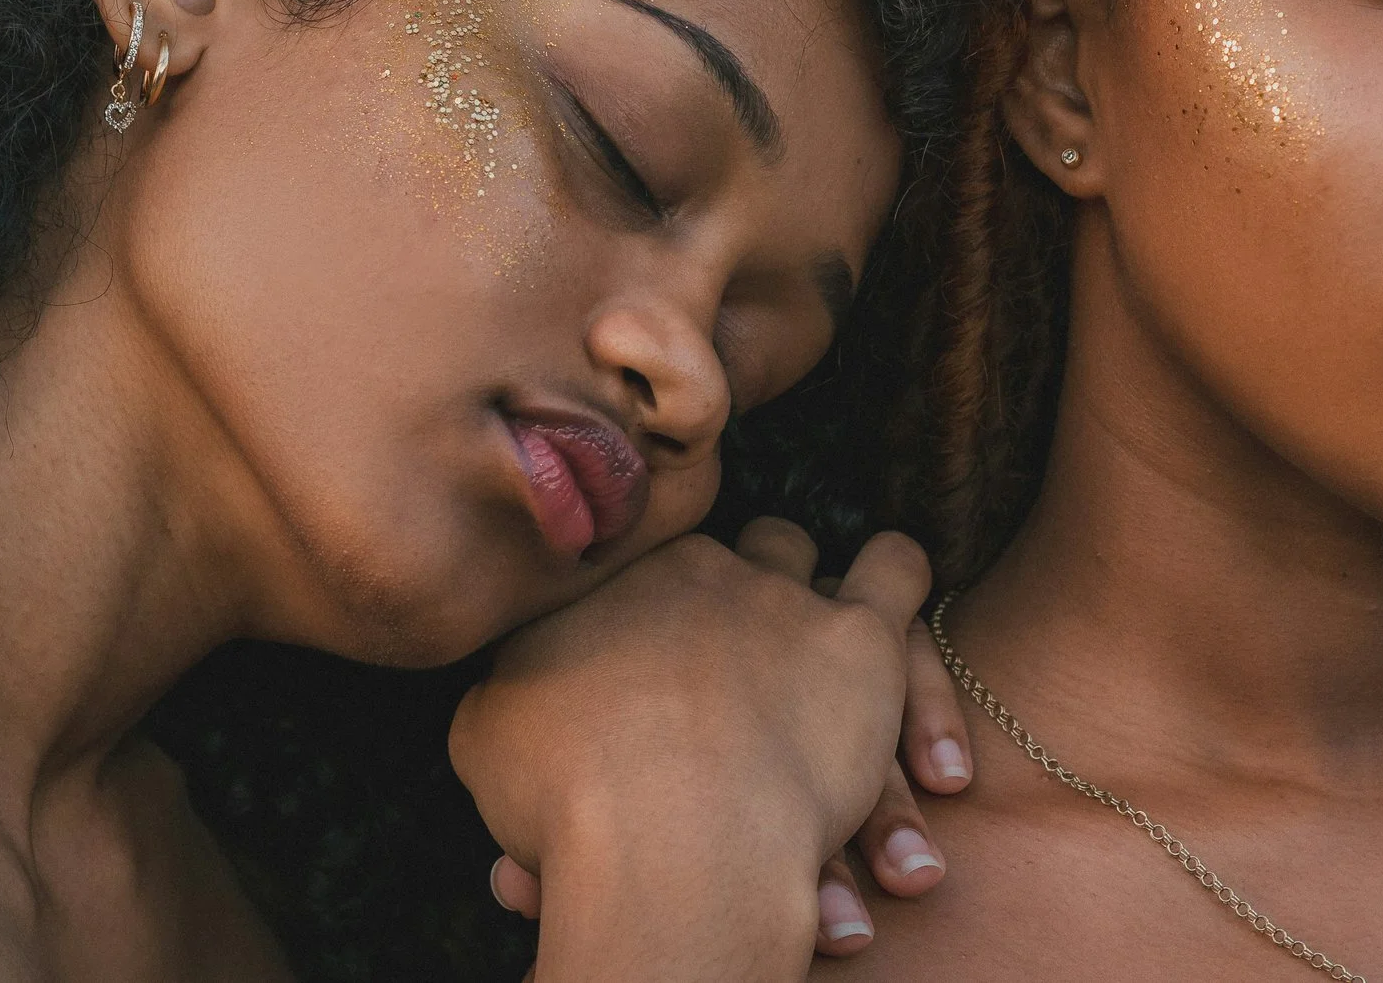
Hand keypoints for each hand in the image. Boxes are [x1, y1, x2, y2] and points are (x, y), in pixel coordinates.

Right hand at [450, 522, 933, 978]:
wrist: (668, 835)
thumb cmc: (568, 801)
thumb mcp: (489, 741)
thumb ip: (505, 695)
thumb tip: (507, 688)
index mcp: (609, 591)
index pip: (627, 577)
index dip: (634, 619)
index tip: (635, 662)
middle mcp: (695, 570)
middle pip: (707, 559)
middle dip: (712, 598)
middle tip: (714, 667)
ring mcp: (780, 594)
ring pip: (795, 547)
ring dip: (796, 588)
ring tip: (804, 646)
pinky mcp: (859, 637)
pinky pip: (894, 567)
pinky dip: (894, 570)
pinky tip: (889, 592)